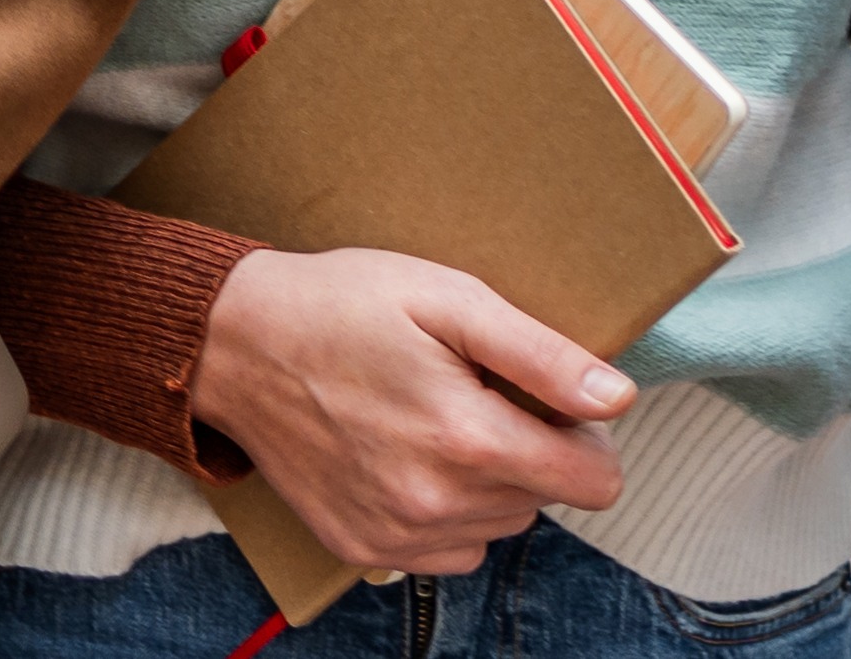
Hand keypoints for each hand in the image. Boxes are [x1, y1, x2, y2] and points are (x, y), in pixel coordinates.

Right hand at [185, 247, 633, 576]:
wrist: (234, 345)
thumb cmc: (343, 306)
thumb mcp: (450, 299)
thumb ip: (541, 355)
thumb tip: (616, 398)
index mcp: (468, 439)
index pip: (595, 482)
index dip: (585, 433)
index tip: (546, 398)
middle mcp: (435, 504)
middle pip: (546, 499)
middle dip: (530, 448)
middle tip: (473, 391)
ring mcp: (396, 536)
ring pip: (500, 525)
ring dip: (489, 482)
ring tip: (434, 419)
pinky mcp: (363, 550)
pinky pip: (449, 550)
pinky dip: (446, 512)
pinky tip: (408, 457)